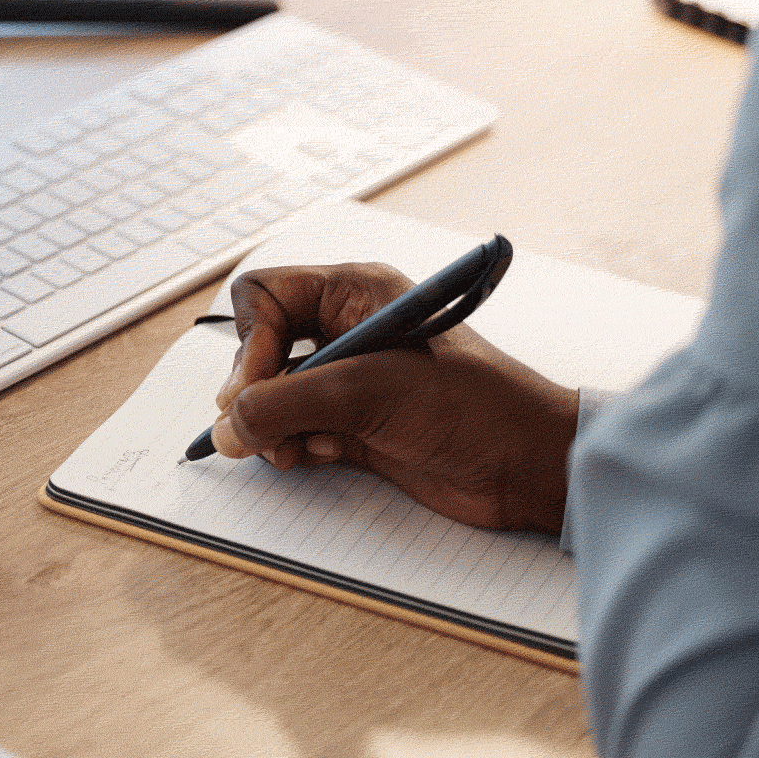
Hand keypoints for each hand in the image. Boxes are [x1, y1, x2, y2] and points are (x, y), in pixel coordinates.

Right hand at [209, 262, 578, 533]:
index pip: (265, 296)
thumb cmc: (473, 406)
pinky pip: (296, 428)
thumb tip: (229, 425)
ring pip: (274, 393)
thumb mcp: (369, 392)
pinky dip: (292, 445)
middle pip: (261, 346)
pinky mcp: (356, 424)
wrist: (529, 465)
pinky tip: (315, 456)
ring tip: (289, 450)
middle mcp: (347, 328)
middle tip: (257, 426)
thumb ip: (289, 403)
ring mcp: (350, 378)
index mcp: (354, 292)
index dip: (249, 341)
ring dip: (269, 424)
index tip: (254, 386)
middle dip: (253, 390)